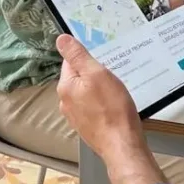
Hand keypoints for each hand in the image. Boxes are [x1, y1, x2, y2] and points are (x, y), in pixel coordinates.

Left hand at [55, 36, 166, 183]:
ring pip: (87, 92)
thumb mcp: (97, 74)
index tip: (102, 59)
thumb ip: (78, 56)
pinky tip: (114, 105)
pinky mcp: (87, 125)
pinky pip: (93, 106)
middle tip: (111, 75)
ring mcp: (76, 115)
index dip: (88, 57)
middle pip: (79, 76)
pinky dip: (102, 102)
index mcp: (66, 86)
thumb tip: (61, 39)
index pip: (71, 61)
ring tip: (115, 91)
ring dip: (99, 88)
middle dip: (94, 73)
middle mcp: (66, 101)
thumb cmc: (112, 109)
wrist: (122, 144)